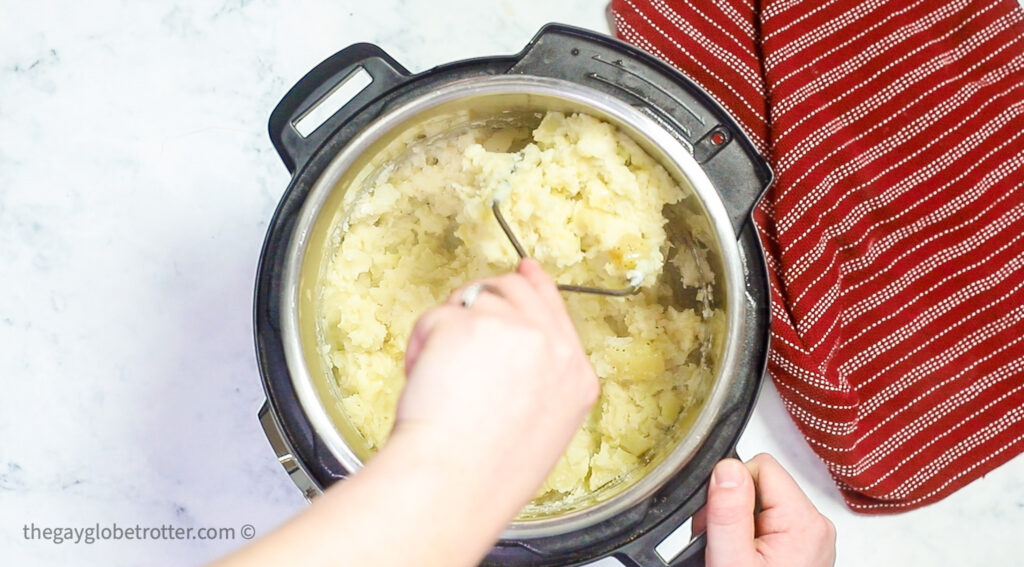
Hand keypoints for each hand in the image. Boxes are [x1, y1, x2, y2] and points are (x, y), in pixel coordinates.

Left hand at [395, 258, 599, 512]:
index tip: (524, 271)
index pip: (557, 309)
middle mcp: (552, 346)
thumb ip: (540, 380)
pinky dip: (422, 342)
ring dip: (448, 326)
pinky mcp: (467, 323)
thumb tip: (520, 346)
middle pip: (516, 289)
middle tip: (458, 323)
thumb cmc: (488, 473)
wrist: (456, 482)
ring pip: (473, 297)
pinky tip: (425, 374)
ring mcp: (511, 328)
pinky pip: (437, 316)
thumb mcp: (544, 430)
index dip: (535, 285)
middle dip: (483, 300)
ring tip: (439, 372)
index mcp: (576, 377)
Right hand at [694, 454, 835, 566]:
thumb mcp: (731, 561)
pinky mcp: (802, 546)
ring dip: (738, 522)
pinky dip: (749, 535)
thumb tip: (726, 467)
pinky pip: (768, 521)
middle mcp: (815, 525)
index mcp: (804, 522)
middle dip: (731, 507)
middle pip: (761, 482)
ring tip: (732, 553)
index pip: (760, 466)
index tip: (719, 519)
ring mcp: (811, 537)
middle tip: (721, 542)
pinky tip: (744, 557)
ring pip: (761, 502)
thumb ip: (728, 512)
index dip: (729, 488)